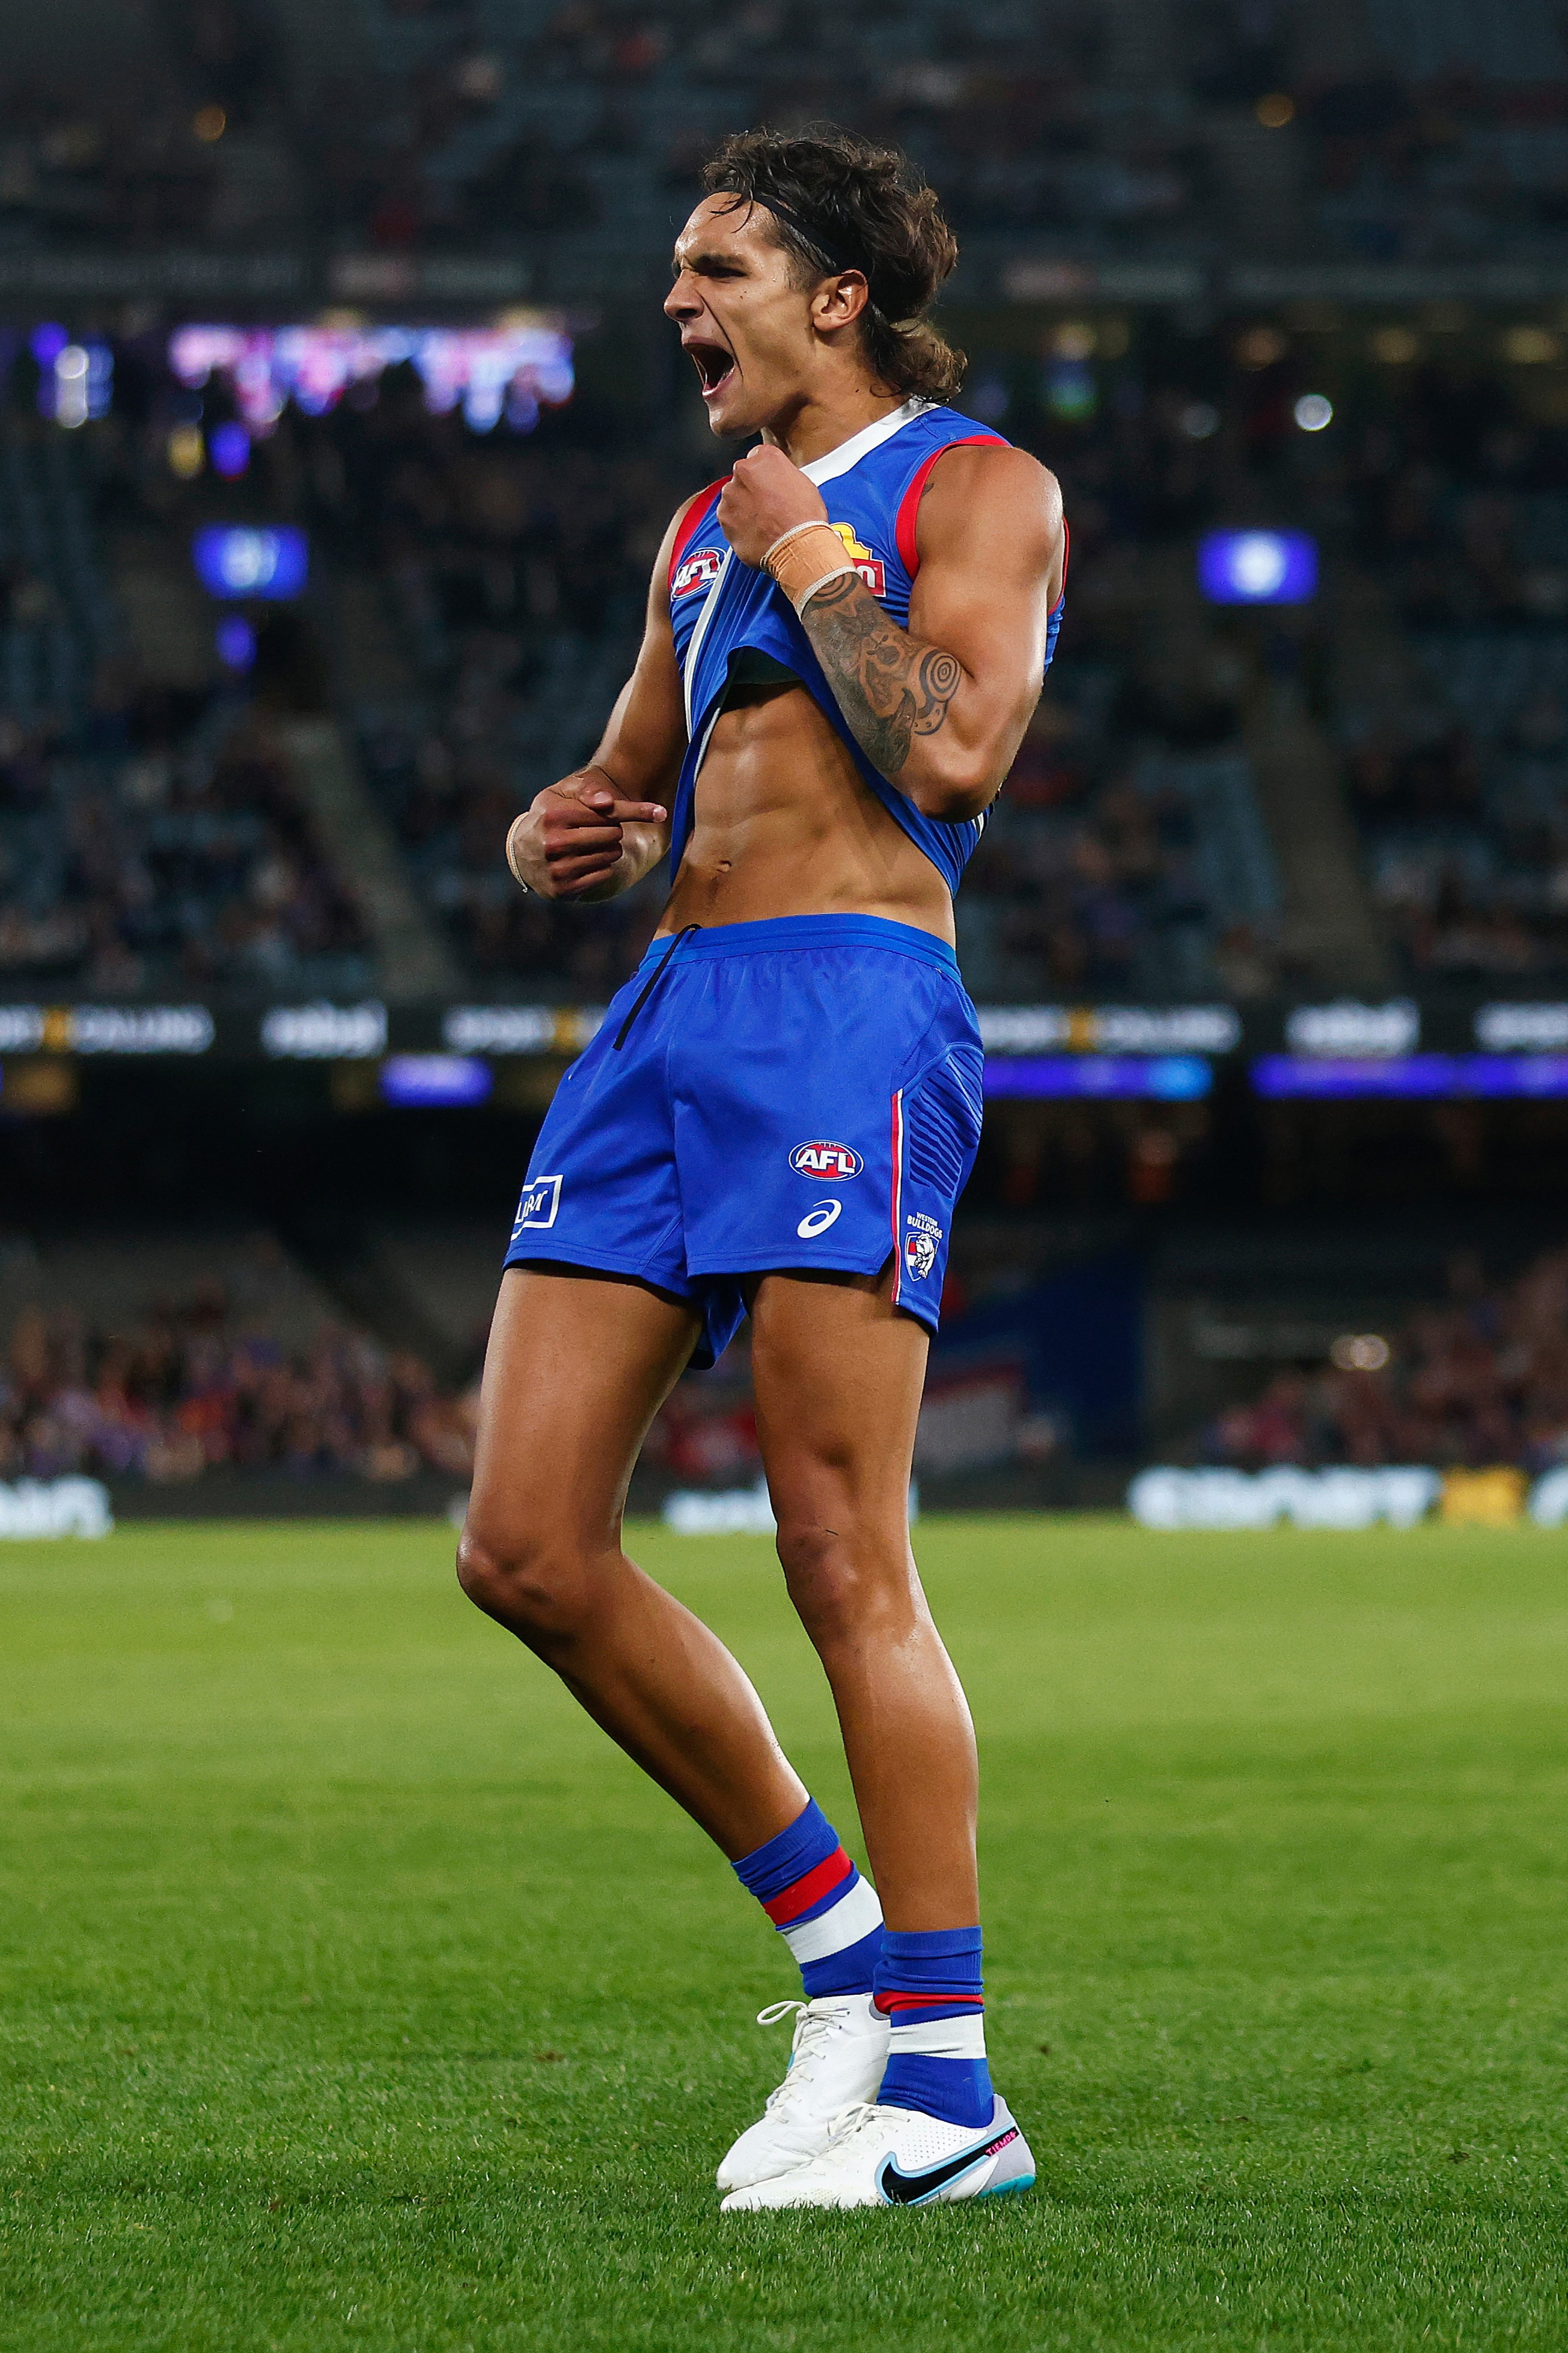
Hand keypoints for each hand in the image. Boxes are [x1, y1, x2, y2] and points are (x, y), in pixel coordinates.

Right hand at [506, 771, 667, 899]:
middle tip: (600, 830)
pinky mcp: (562, 889)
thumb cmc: (550, 816)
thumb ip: (588, 792)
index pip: (608, 813)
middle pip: (612, 835)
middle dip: (613, 831)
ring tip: (592, 845)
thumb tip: (608, 803)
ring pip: (610, 856)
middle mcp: (554, 843)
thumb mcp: (563, 795)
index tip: (661, 811)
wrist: (521, 852)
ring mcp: (557, 868)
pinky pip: (603, 875)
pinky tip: (588, 861)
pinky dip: (603, 867)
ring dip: (609, 849)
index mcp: (554, 816)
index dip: (635, 810)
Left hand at [717, 443, 827, 568]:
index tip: (770, 485)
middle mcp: (743, 472)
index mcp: (764, 457)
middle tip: (769, 506)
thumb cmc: (804, 517)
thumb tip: (780, 482)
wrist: (796, 546)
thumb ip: (783, 475)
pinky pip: (729, 519)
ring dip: (744, 508)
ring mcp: (730, 495)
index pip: (758, 458)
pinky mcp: (724, 518)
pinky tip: (756, 533)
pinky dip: (739, 526)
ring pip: (734, 498)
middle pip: (744, 478)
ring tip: (763, 523)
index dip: (766, 474)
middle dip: (753, 490)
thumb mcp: (804, 483)